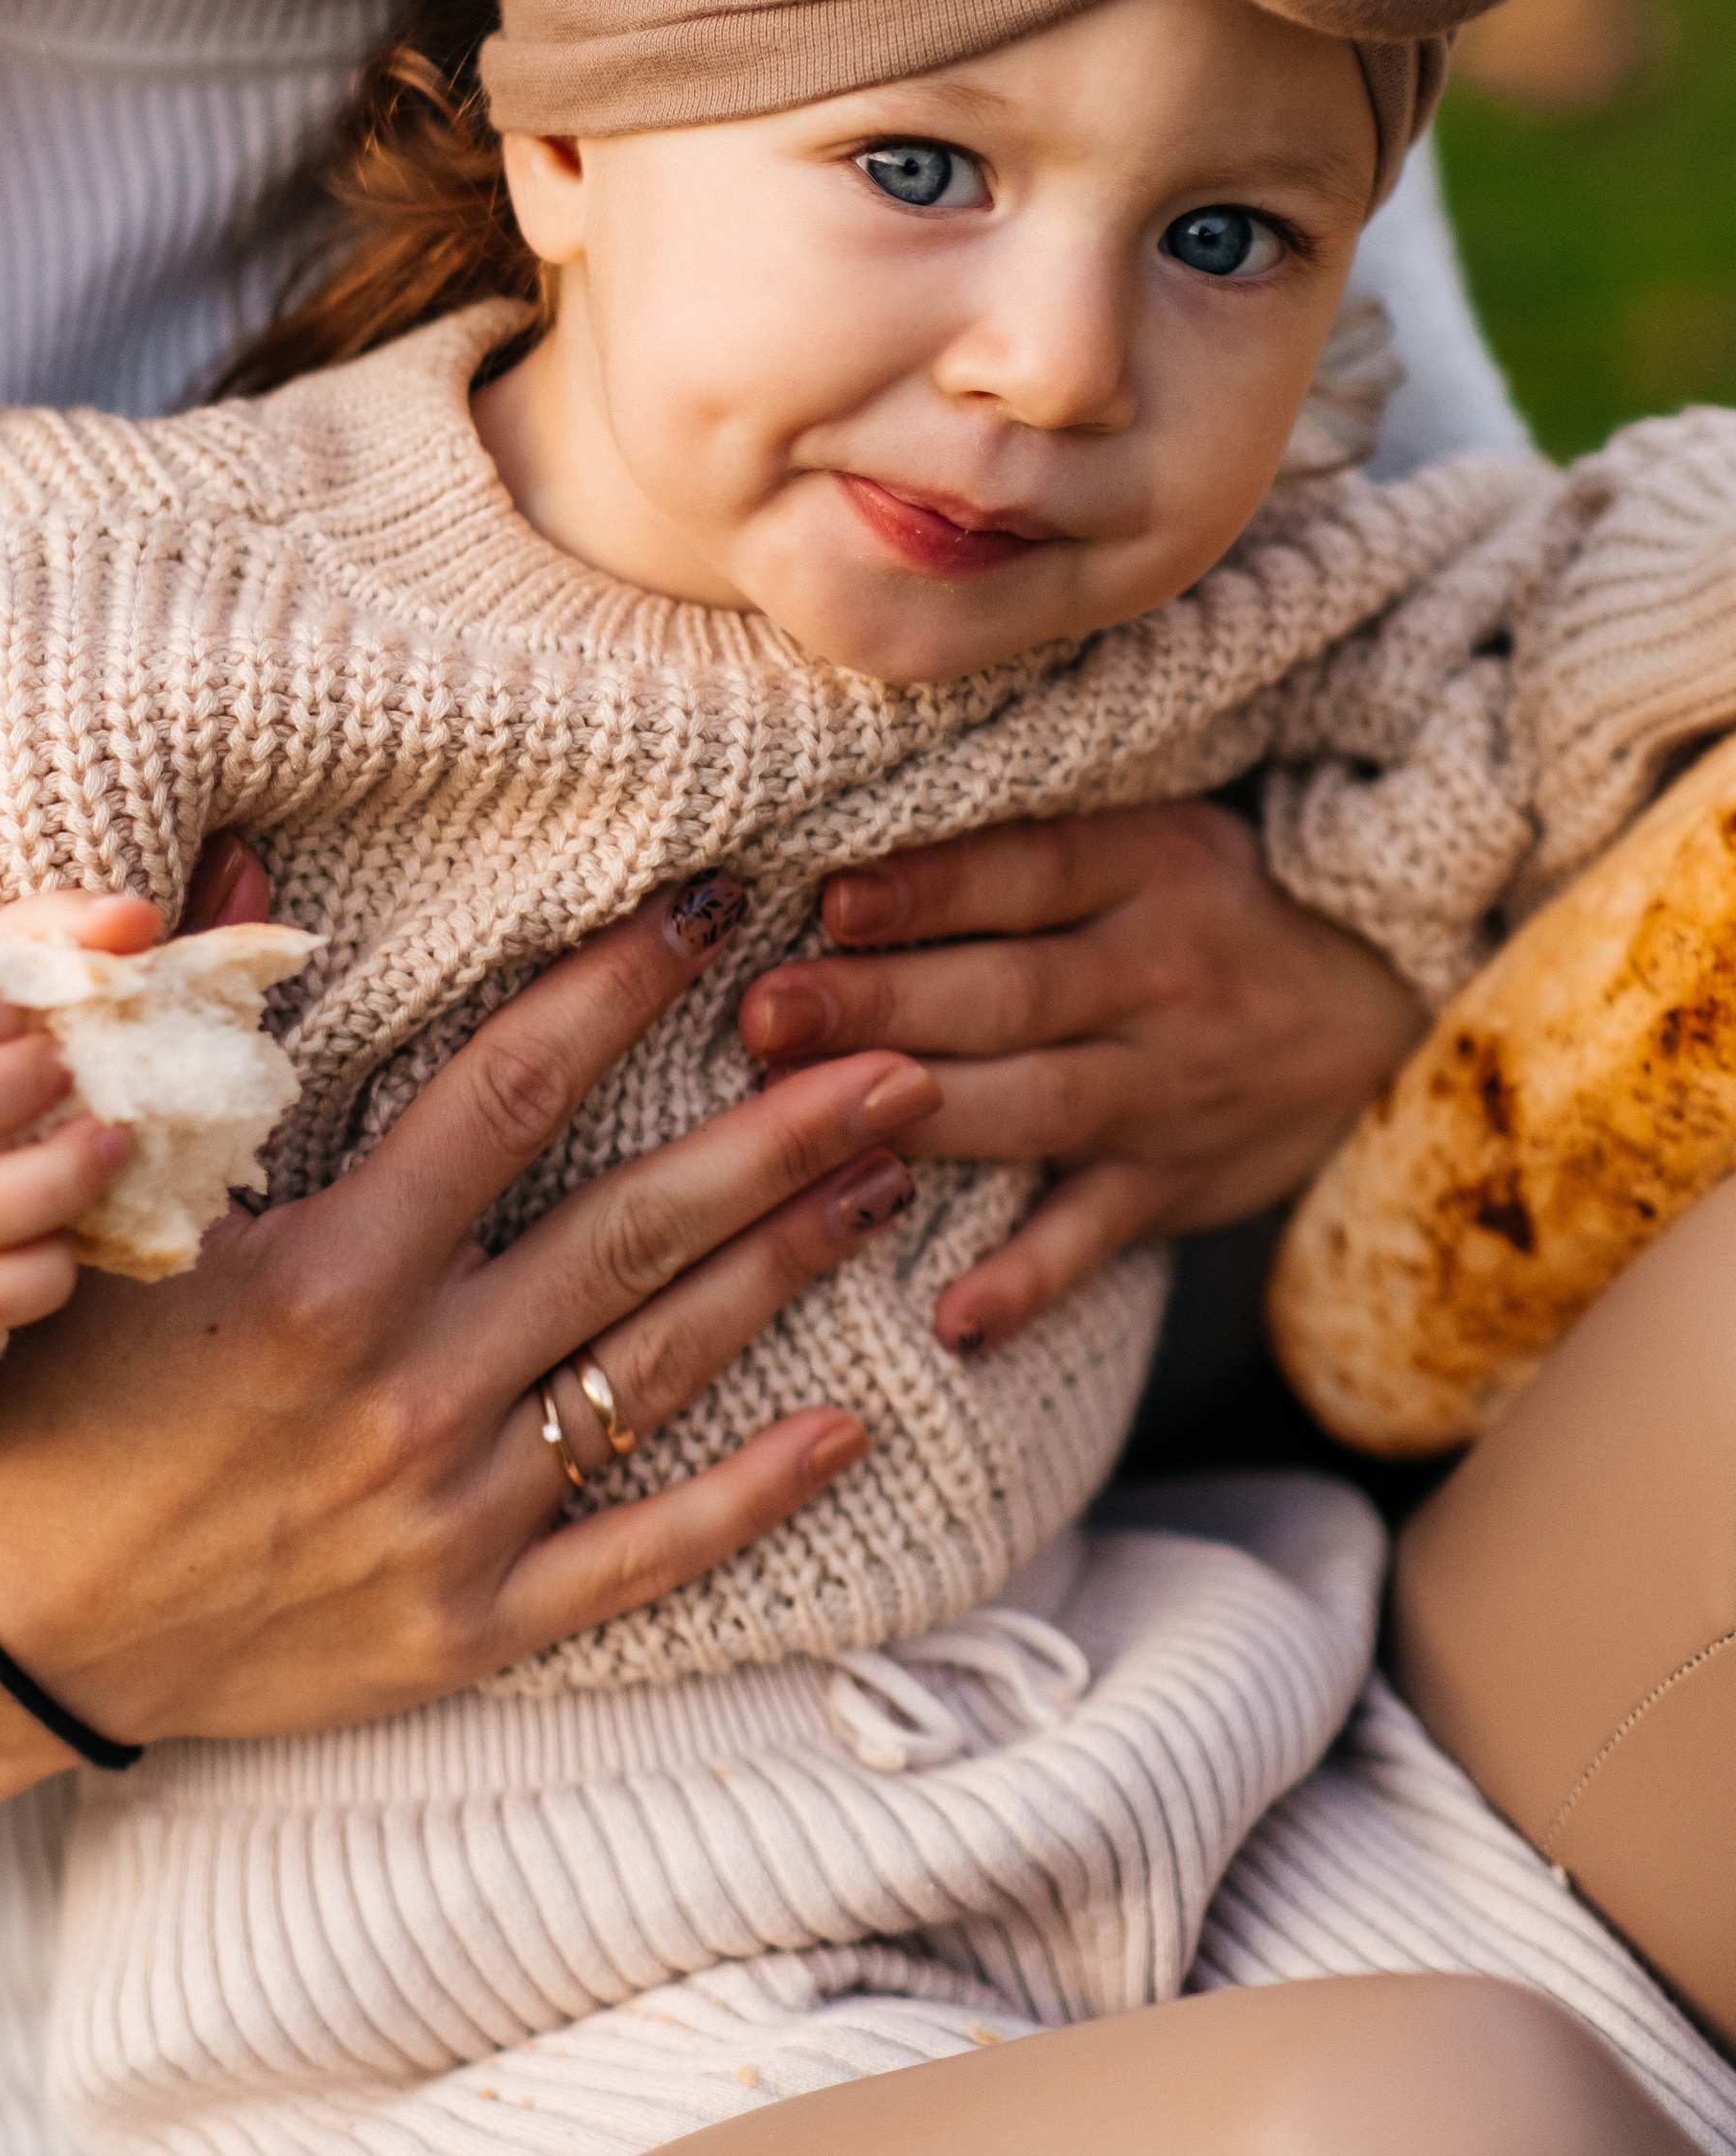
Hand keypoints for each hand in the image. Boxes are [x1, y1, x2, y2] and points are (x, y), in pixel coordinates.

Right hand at [0, 870, 939, 1815]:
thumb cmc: (52, 1393)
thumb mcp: (113, 1205)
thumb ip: (203, 1030)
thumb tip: (249, 856)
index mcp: (324, 1270)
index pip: (507, 1092)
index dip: (617, 989)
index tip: (713, 911)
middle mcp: (408, 1387)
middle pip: (632, 1231)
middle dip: (778, 1137)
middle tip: (900, 1062)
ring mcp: (449, 1514)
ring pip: (657, 1369)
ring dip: (786, 1272)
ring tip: (892, 1184)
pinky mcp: (467, 1623)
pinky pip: (641, 1552)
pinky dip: (752, 1494)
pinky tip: (850, 1426)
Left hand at [736, 800, 1422, 1352]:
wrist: (1386, 1015)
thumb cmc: (1214, 909)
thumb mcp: (1154, 839)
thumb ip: (1027, 842)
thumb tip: (847, 848)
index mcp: (1153, 869)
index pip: (1033, 869)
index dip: (933, 887)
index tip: (829, 898)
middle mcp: (1161, 978)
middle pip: (1011, 994)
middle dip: (882, 1006)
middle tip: (768, 1015)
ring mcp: (1167, 1091)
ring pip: (1036, 1107)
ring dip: (919, 1120)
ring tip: (806, 1126)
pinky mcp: (1172, 1186)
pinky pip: (1094, 1240)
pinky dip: (1027, 1281)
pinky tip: (953, 1316)